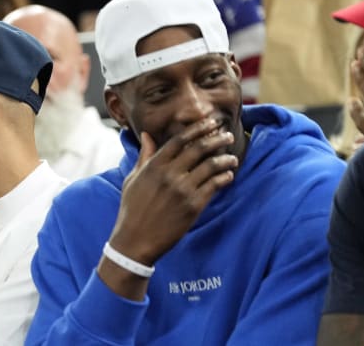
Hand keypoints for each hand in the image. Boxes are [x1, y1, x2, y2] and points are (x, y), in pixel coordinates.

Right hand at [108, 118, 237, 264]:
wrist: (135, 241)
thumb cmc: (131, 209)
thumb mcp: (133, 179)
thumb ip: (144, 156)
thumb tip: (146, 135)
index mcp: (154, 166)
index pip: (179, 139)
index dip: (197, 128)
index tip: (210, 122)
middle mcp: (169, 174)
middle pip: (199, 148)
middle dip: (217, 139)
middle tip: (228, 136)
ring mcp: (182, 190)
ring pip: (211, 166)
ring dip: (225, 159)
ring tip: (232, 158)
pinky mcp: (193, 206)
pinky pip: (214, 186)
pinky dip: (224, 178)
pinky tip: (228, 176)